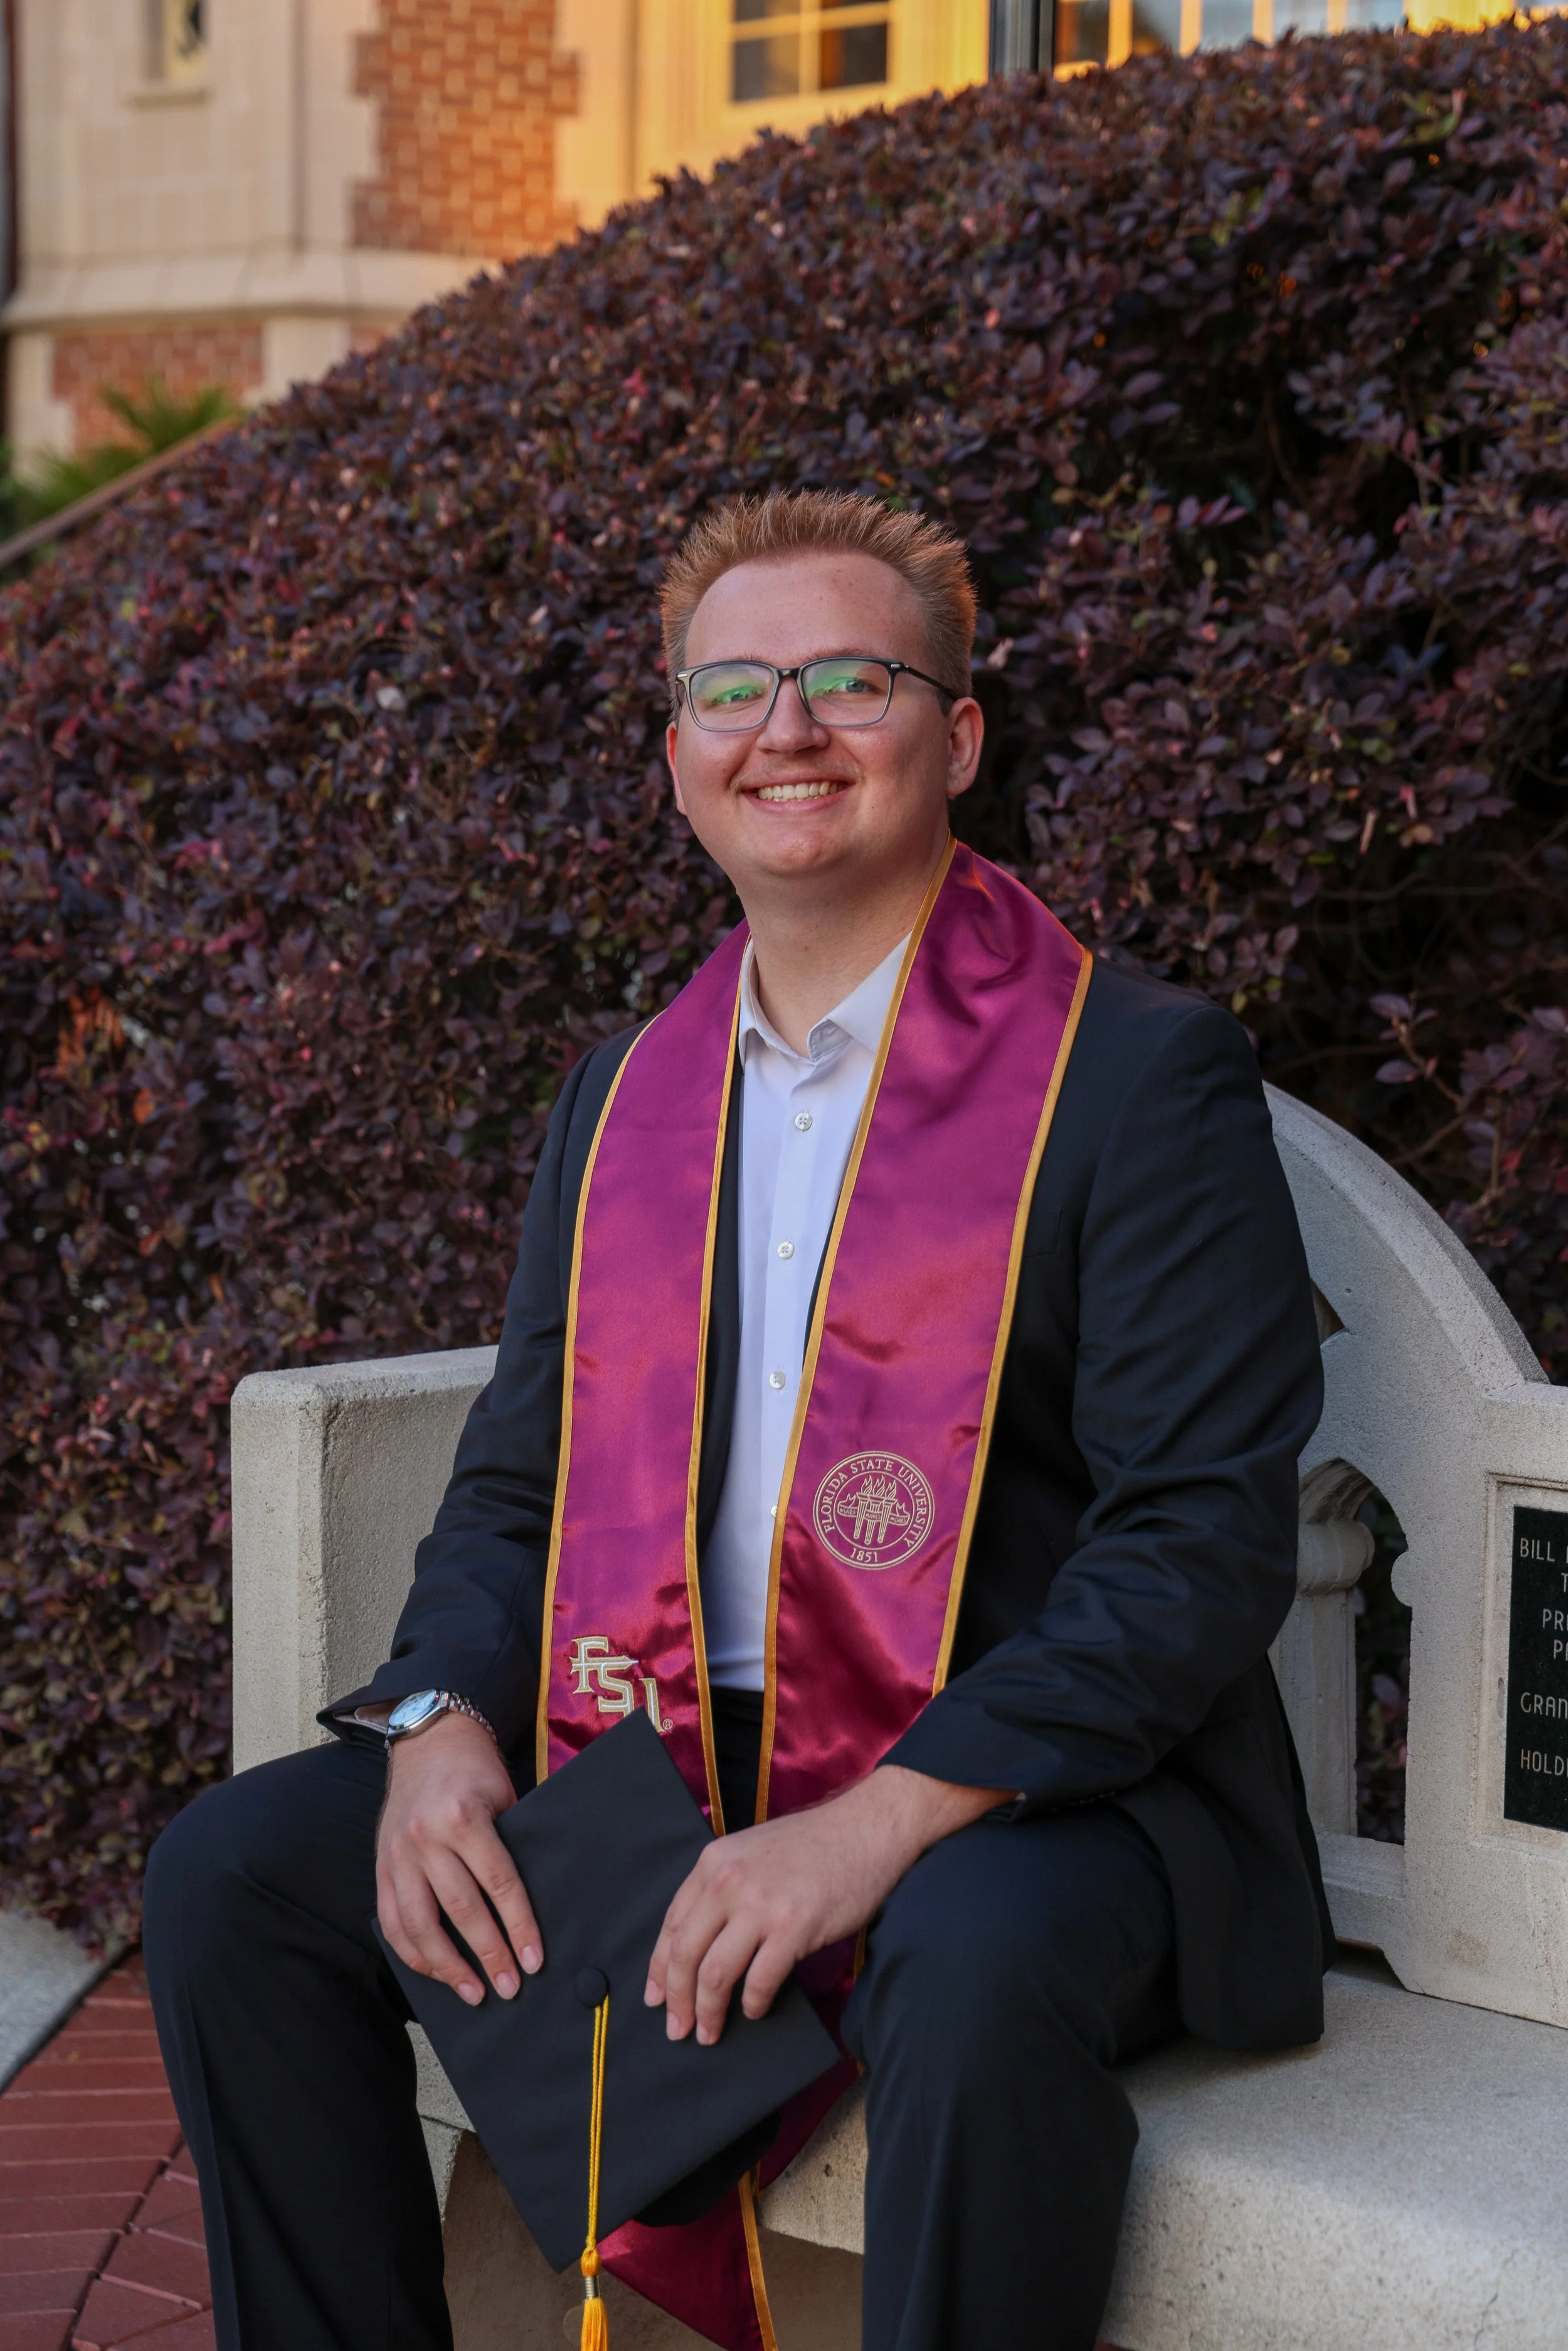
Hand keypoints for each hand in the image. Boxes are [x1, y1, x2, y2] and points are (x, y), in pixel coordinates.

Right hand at [375, 1712, 540, 2007]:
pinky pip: (392, 1921)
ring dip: (448, 1966)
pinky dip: (412, 1953)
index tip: (534, 1960)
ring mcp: (398, 1855)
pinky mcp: (381, 1866)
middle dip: (489, 1954)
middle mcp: (426, 1837)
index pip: (498, 1883)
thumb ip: (511, 1846)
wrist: (428, 1739)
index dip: (518, 1926)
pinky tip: (435, 1972)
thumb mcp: (503, 1797)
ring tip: (474, 1993)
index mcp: (462, 1817)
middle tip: (509, 1988)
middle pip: (461, 1910)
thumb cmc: (476, 1771)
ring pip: (419, 1925)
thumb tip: (531, 1908)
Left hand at [645, 1765, 1007, 2045]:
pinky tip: (755, 2011)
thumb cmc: (812, 1845)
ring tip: (710, 2034)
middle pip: (685, 1955)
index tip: (655, 1998)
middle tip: (677, 2030)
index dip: (659, 1968)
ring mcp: (761, 1905)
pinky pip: (760, 1981)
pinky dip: (753, 2004)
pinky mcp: (794, 1927)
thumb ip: (722, 1889)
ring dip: (708, 2012)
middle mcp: (729, 1881)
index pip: (672, 1925)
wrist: (865, 1829)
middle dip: (677, 2000)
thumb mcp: (751, 1852)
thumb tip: (699, 1946)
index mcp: (713, 1862)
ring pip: (715, 1974)